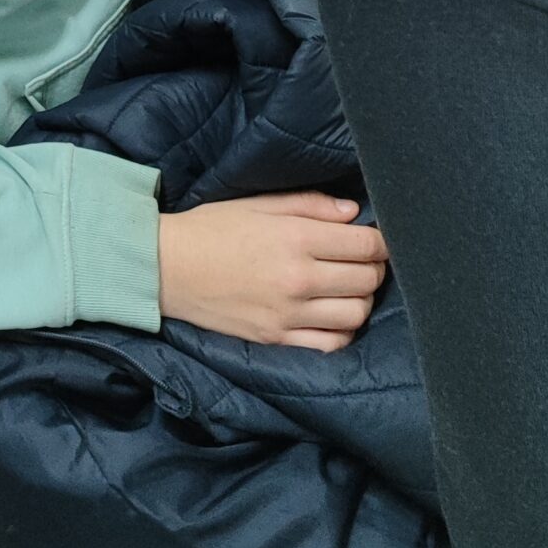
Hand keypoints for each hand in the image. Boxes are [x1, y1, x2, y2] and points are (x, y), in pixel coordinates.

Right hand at [157, 193, 387, 350]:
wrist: (167, 268)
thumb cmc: (212, 228)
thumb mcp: (260, 204)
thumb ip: (311, 205)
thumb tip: (353, 213)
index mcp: (296, 239)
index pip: (365, 245)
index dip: (380, 241)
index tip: (376, 238)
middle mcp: (298, 280)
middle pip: (366, 280)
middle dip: (374, 267)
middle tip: (364, 259)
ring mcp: (289, 315)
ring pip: (356, 314)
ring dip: (362, 299)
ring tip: (349, 287)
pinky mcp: (277, 339)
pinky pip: (331, 344)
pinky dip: (343, 331)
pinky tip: (334, 315)